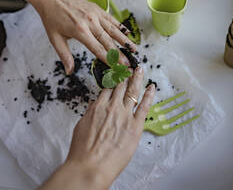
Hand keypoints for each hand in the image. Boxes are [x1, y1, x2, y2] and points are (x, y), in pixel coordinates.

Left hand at [34, 0, 136, 74]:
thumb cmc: (52, 19)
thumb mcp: (55, 39)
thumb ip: (65, 56)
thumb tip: (69, 71)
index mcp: (80, 31)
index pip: (97, 48)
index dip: (108, 59)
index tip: (117, 67)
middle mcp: (90, 22)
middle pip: (108, 41)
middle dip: (119, 53)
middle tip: (128, 63)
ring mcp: (95, 14)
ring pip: (113, 30)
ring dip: (125, 40)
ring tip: (134, 49)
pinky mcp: (97, 8)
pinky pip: (111, 19)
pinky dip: (120, 26)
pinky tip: (128, 33)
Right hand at [39, 67, 155, 189]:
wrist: (90, 166)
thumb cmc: (83, 150)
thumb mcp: (81, 126)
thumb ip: (90, 112)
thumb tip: (95, 104)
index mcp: (98, 106)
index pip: (107, 88)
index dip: (112, 79)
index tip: (115, 73)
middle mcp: (112, 107)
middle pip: (120, 86)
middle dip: (125, 74)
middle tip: (128, 66)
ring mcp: (125, 115)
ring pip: (132, 92)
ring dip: (137, 78)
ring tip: (140, 69)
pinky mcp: (135, 126)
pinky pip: (144, 106)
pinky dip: (149, 95)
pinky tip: (152, 87)